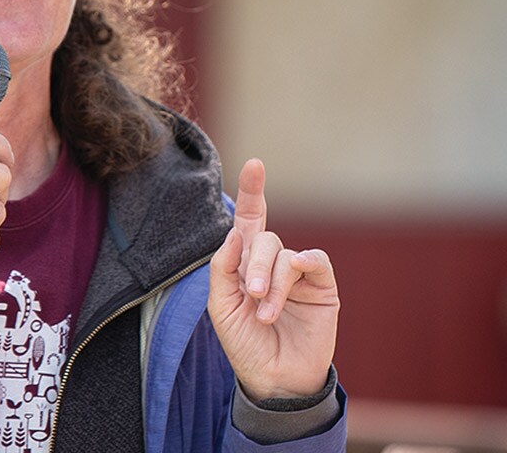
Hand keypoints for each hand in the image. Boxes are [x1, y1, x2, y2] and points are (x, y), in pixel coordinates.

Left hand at [207, 158, 339, 400]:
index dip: (251, 192)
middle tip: (252, 295)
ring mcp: (298, 274)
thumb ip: (222, 268)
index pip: (248, 220)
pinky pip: (316, 261)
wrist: (274, 380)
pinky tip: (296, 280)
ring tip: (266, 313)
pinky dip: (303, 265)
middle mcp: (271, 263)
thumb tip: (234, 232)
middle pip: (263, 239)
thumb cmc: (244, 344)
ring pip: (285, 253)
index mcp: (244, 263)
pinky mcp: (322, 288)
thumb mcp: (220, 307)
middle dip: (254, 264)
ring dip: (273, 281)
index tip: (255, 164)